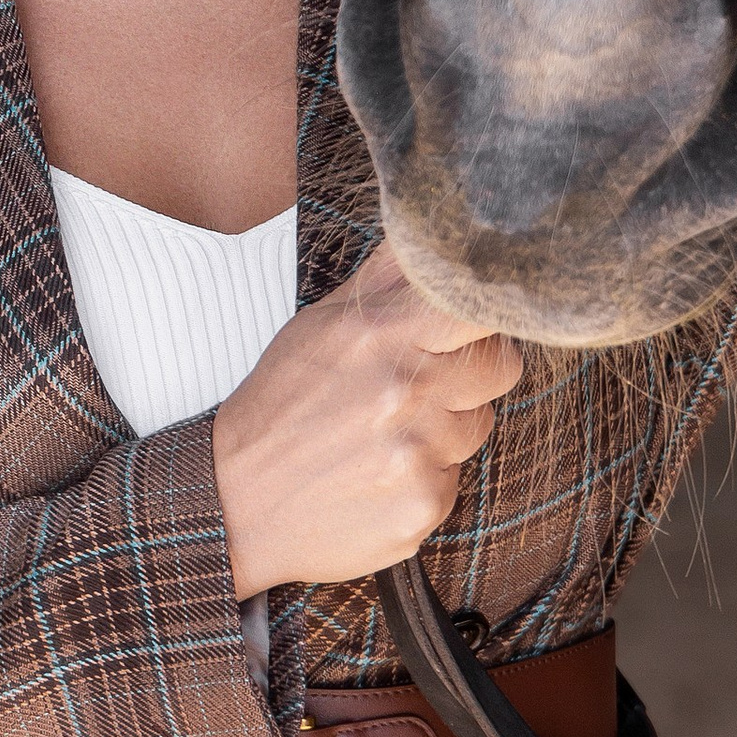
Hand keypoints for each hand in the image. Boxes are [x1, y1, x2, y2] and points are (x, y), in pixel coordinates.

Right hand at [211, 245, 523, 599]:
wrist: (235, 503)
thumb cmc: (280, 406)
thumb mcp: (319, 325)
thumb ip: (385, 277)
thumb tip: (430, 231)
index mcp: (380, 333)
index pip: (481, 308)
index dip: (488, 313)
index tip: (475, 322)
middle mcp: (406, 391)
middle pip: (500, 366)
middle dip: (470, 372)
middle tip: (421, 383)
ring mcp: (417, 452)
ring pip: (478, 423)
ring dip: (445, 427)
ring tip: (385, 433)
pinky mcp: (424, 505)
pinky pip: (457, 477)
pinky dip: (426, 477)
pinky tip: (379, 474)